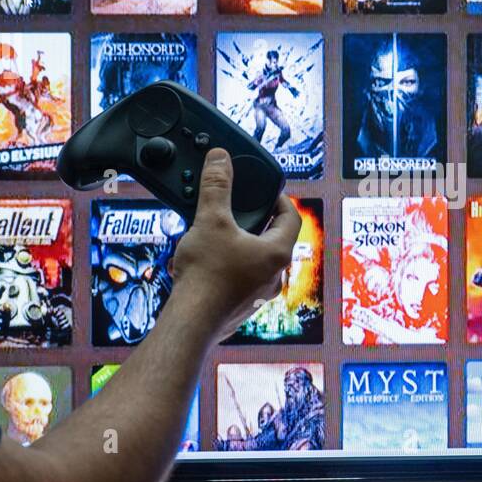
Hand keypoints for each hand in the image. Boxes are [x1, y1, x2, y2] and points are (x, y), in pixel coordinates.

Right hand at [169, 148, 301, 340]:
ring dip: (243, 244)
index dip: (280, 199)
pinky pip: (242, 279)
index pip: (290, 217)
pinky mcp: (240, 307)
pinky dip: (230, 265)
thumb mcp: (210, 220)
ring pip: (257, 261)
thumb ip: (216, 186)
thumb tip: (220, 159)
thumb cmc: (206, 276)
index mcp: (277, 253)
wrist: (190, 322)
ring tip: (221, 232)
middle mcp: (274, 276)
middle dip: (258, 221)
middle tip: (242, 208)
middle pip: (274, 239)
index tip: (267, 190)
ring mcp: (258, 295)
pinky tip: (209, 260)